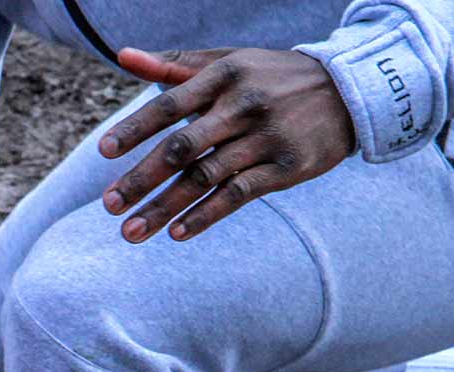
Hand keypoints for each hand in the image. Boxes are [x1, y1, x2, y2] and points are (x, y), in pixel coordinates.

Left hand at [99, 47, 356, 242]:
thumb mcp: (228, 61)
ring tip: (130, 232)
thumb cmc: (271, 77)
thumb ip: (174, 65)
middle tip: (108, 204)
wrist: (349, 91)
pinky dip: (205, 215)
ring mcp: (266, 138)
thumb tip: (122, 56)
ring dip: (164, 208)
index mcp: (224, 76)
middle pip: (182, 147)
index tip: (104, 152)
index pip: (170, 104)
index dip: (135, 128)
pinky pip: (238, 195)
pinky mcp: (287, 167)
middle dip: (141, 178)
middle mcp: (243, 105)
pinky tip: (177, 233)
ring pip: (205, 177)